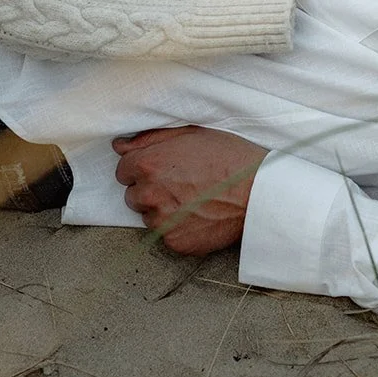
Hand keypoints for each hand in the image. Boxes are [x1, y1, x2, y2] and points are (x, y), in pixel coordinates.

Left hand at [113, 127, 265, 255]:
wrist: (258, 191)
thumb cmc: (228, 157)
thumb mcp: (190, 133)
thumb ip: (149, 138)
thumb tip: (119, 145)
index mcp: (148, 164)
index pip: (123, 170)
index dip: (143, 167)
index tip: (162, 168)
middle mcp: (149, 194)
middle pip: (133, 195)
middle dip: (150, 189)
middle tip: (180, 183)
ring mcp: (161, 222)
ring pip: (149, 217)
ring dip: (162, 210)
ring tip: (192, 199)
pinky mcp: (175, 243)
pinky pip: (166, 236)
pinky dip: (178, 228)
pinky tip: (198, 215)